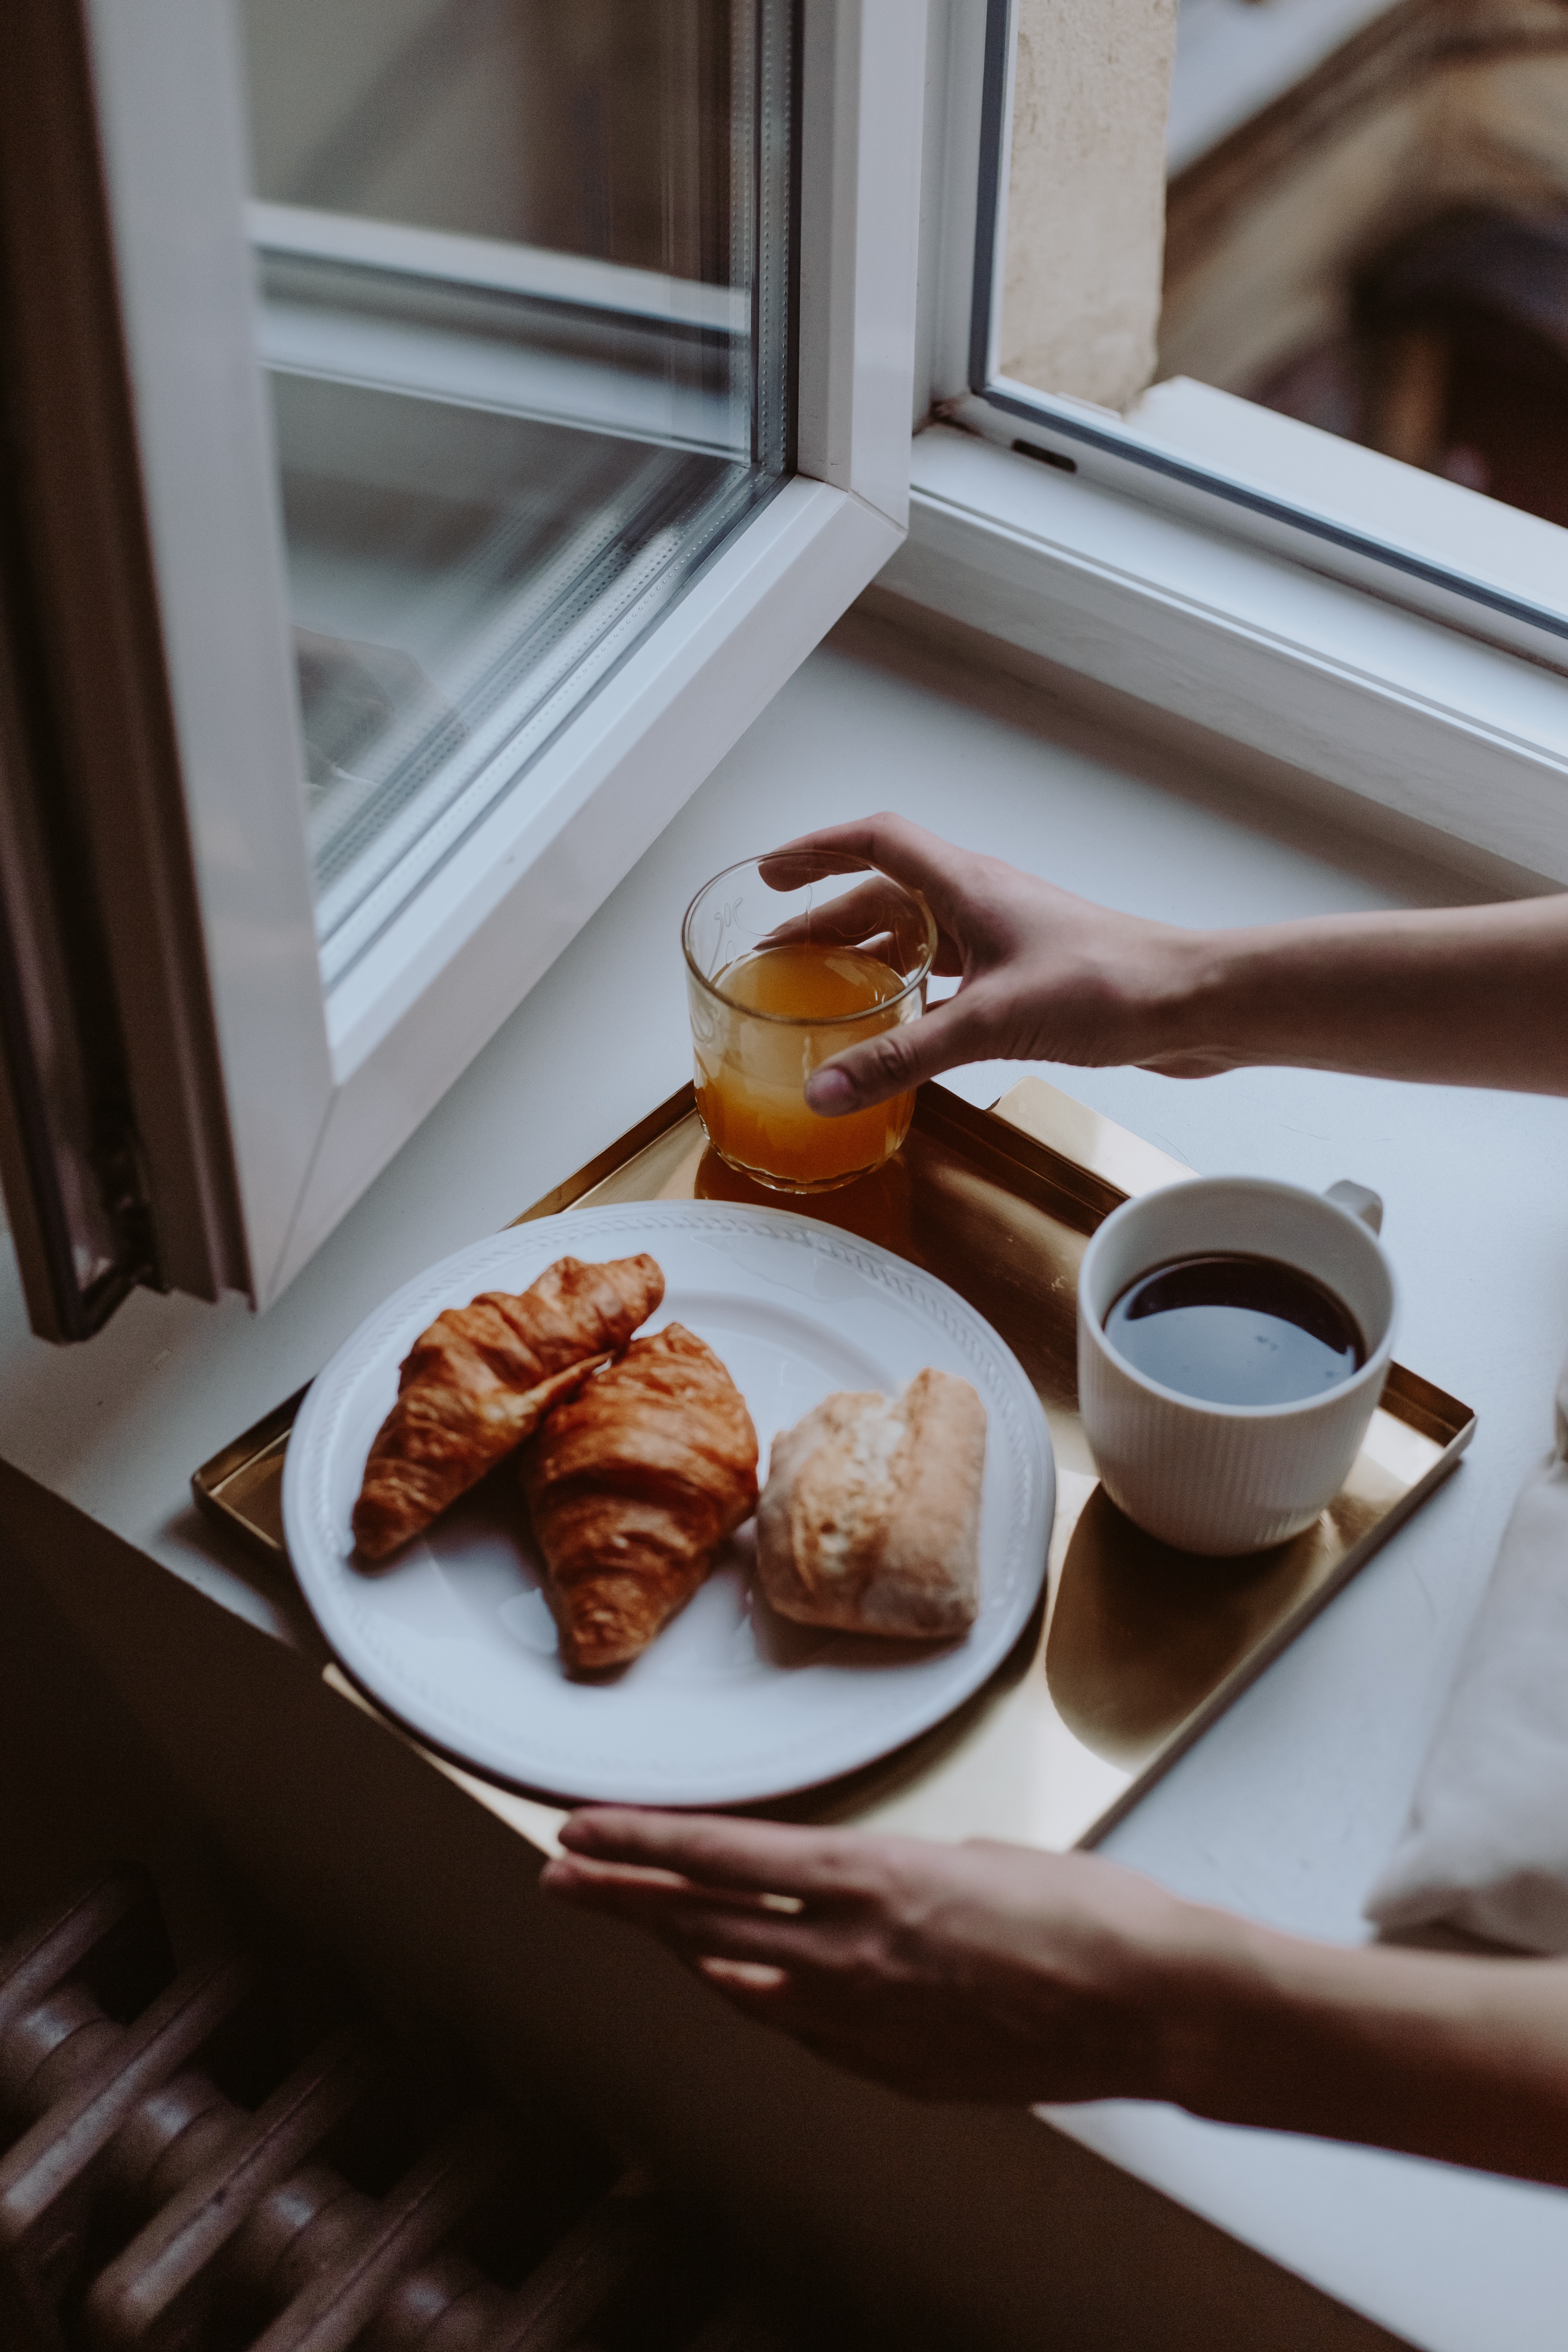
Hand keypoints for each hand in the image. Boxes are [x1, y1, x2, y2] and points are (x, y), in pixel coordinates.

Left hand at [541, 1810, 1200, 2103]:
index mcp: (873, 1881)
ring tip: (625, 1923)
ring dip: (677, 1949)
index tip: (578, 1830)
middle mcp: (853, 1954)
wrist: (1155, 2003)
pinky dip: (754, 2000)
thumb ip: (893, 1879)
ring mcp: (870, 2023)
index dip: (639, 1844)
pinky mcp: (898, 2072)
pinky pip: (801, 2030)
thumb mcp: (975, 1859)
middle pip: (703, 1923)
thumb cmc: (1085, 1913)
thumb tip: (857, 1892)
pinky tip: (728, 1985)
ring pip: (739, 1980)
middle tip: (559, 1877)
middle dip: (621, 1898)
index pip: (719, 1857)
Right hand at [760, 814, 1223, 1115]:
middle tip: (777, 952)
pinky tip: (898, 1030)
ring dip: (868, 958)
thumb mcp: (990, 1022)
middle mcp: (981, 902)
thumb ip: (902, 1057)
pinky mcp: (1026, 976)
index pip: (875, 842)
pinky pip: (950, 975)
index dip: (818, 848)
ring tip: (823, 991)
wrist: (1192, 1003)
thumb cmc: (1111, 985)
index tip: (773, 872)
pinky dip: (913, 995)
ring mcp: (1005, 938)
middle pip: (887, 895)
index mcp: (966, 886)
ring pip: (918, 937)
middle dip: (826, 919)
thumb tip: (826, 1089)